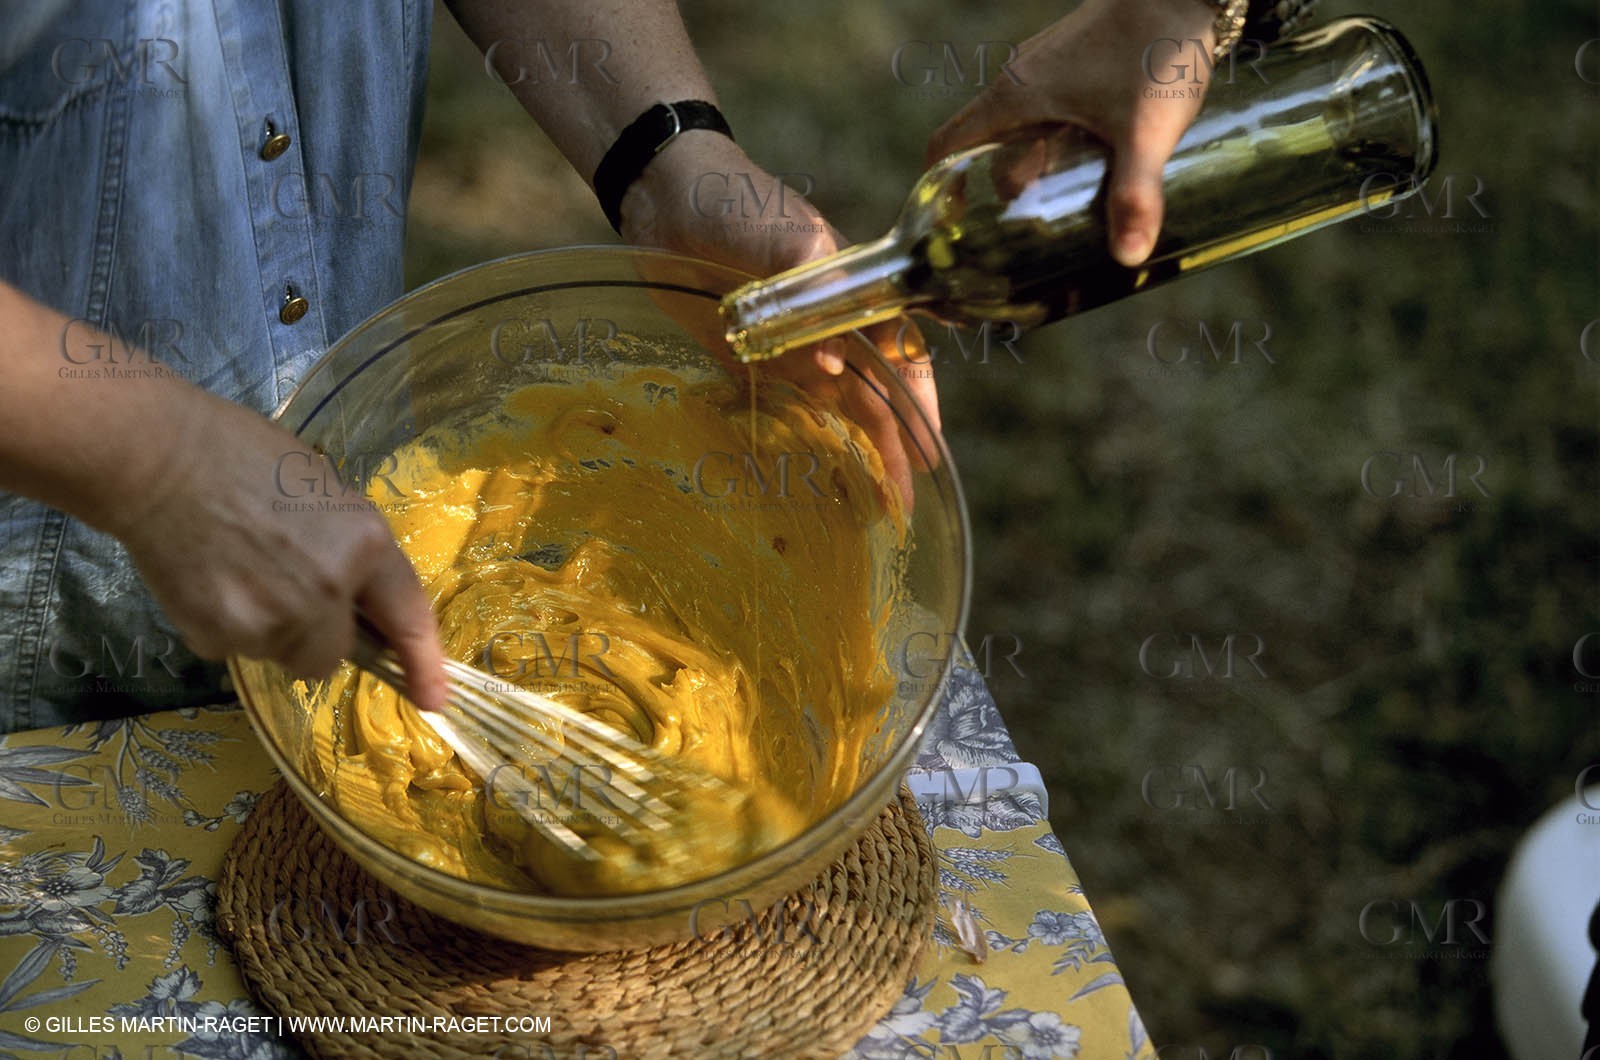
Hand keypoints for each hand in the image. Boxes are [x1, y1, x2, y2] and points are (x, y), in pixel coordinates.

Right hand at [98, 386, 447, 709]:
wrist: (156, 458)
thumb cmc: (244, 457)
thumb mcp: (324, 494)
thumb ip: (349, 553)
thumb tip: (357, 606)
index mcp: (363, 544)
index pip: (406, 615)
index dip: (422, 663)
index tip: (432, 700)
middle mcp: (327, 589)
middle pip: (332, 657)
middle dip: (314, 636)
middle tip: (281, 589)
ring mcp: (271, 618)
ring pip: (281, 655)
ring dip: (268, 631)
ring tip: (238, 573)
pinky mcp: (218, 634)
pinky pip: (234, 650)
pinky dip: (225, 627)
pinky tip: (208, 579)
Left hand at [618, 133, 941, 504]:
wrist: (668, 198)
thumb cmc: (736, 201)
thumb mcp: (785, 229)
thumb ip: (813, 286)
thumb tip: (834, 363)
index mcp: (858, 294)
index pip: (904, 358)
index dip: (918, 407)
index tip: (925, 453)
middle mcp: (837, 327)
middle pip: (878, 397)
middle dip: (893, 450)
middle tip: (902, 507)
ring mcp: (800, 348)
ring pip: (842, 412)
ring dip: (859, 457)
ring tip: (873, 510)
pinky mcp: (761, 362)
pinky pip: (795, 411)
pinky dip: (810, 446)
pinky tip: (820, 485)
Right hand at [926, 0, 1217, 266]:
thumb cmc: (1156, 49)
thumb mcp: (1145, 132)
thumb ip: (1135, 194)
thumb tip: (1129, 257)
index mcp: (1013, 98)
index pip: (945, 143)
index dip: (938, 185)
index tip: (952, 222)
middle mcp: (1017, 80)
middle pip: (984, 144)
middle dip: (1002, 186)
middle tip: (1030, 224)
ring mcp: (1043, 65)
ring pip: (1017, 125)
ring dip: (1031, 162)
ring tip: (1064, 197)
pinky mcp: (1071, 59)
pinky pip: (1043, 107)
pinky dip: (1051, 137)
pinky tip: (1092, 156)